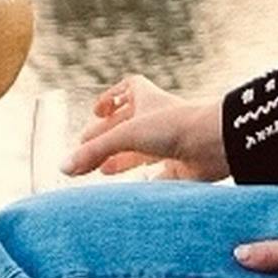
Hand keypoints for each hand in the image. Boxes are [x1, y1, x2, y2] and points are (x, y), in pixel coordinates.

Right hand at [68, 74, 227, 181]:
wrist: (215, 143)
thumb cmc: (174, 127)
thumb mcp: (126, 134)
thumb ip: (94, 151)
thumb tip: (62, 167)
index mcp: (148, 101)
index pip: (129, 90)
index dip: (112, 98)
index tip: (96, 111)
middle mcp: (159, 120)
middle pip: (128, 126)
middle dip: (106, 138)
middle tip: (85, 153)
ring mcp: (171, 143)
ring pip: (142, 150)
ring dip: (122, 159)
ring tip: (101, 171)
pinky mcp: (182, 166)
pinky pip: (162, 174)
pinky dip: (147, 179)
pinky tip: (135, 188)